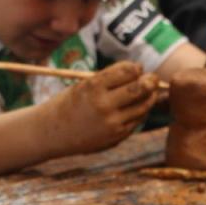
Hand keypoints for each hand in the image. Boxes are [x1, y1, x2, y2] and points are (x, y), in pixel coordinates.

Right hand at [41, 61, 158, 157]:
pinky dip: (141, 112)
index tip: (137, 68)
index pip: (126, 71)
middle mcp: (104, 104)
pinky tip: (139, 106)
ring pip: (142, 106)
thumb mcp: (84, 85)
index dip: (136, 68)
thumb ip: (109, 80)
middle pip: (139, 88)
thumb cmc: (69, 104)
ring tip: (150, 92)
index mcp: (93, 86)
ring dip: (150, 97)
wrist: (52, 132)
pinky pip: (137, 121)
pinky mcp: (116, 136)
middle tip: (153, 78)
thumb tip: (138, 73)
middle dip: (150, 81)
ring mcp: (112, 122)